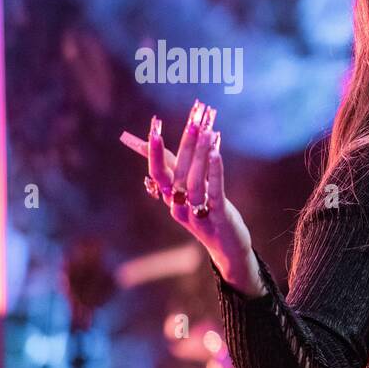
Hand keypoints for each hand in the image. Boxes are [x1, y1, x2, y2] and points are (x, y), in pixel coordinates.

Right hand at [120, 99, 264, 297]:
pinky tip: (216, 152)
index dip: (152, 149)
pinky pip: (214, 190)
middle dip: (184, 142)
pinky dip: (215, 170)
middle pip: (177, 171)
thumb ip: (168, 166)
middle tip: (192, 119)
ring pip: (194, 179)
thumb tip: (142, 141)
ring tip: (206, 129)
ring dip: (199, 153)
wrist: (226, 248)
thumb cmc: (205, 214)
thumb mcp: (183, 190)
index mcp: (169, 198)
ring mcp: (197, 211)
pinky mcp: (218, 215)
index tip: (154, 124)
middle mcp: (178, 205)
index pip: (157, 170)